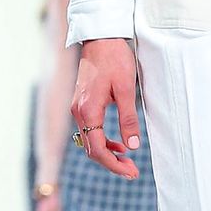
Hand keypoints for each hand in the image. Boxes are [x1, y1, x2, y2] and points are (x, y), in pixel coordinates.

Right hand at [71, 38, 141, 179]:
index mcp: (88, 110)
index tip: (131, 172)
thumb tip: (133, 145)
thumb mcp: (127, 89)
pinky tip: (118, 144)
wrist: (100, 38)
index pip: (98, 149)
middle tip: (132, 172)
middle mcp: (78, 112)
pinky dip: (102, 141)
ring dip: (107, 154)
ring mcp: (77, 108)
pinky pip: (89, 130)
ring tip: (127, 161)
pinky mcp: (81, 103)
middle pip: (91, 149)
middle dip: (111, 163)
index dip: (114, 165)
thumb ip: (129, 119)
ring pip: (89, 141)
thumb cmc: (115, 59)